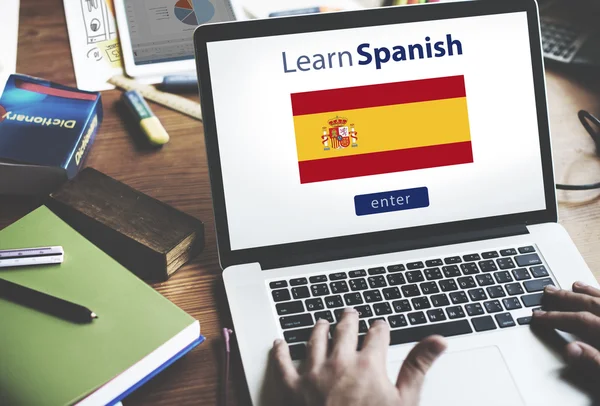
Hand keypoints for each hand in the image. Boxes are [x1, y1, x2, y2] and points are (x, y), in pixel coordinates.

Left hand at [272, 308, 446, 405]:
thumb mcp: (404, 402)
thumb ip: (418, 366)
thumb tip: (438, 340)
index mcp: (368, 364)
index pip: (377, 334)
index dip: (380, 328)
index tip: (381, 326)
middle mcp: (339, 362)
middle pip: (344, 330)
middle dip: (349, 320)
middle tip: (350, 314)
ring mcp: (313, 374)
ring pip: (315, 340)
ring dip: (319, 328)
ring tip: (321, 322)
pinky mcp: (292, 388)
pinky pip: (282, 363)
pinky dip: (280, 351)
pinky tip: (280, 343)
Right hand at [532, 282, 599, 371]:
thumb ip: (595, 362)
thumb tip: (570, 349)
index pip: (581, 320)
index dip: (557, 317)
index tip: (538, 316)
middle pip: (592, 305)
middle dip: (567, 298)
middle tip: (548, 291)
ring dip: (589, 293)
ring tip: (575, 286)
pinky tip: (599, 296)